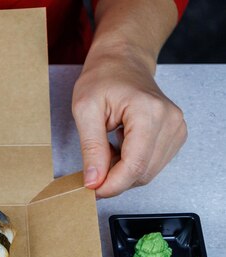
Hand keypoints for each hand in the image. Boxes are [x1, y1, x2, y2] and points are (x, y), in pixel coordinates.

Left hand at [72, 53, 186, 197]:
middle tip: (91, 169)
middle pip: (142, 173)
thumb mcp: (85, 110)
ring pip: (147, 173)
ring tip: (105, 150)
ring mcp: (176, 128)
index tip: (91, 190)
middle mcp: (170, 121)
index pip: (135, 165)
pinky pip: (151, 164)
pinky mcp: (175, 135)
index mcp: (148, 112)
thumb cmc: (103, 78)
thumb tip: (94, 180)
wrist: (122, 61)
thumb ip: (91, 148)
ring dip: (122, 172)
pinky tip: (118, 148)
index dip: (112, 185)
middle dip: (114, 180)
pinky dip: (131, 165)